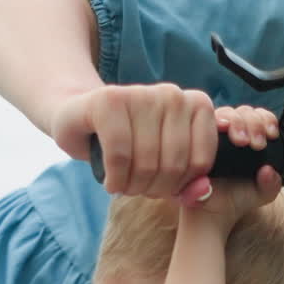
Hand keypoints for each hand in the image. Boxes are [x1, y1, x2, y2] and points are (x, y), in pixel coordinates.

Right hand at [51, 82, 217, 197]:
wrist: (79, 120)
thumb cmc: (130, 146)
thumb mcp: (166, 165)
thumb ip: (189, 182)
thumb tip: (203, 191)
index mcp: (196, 104)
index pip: (201, 162)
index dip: (180, 185)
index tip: (163, 186)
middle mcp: (172, 93)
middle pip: (174, 165)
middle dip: (154, 189)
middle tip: (139, 189)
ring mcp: (141, 93)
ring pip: (147, 162)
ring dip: (133, 187)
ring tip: (125, 185)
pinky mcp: (109, 100)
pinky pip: (120, 155)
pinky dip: (115, 178)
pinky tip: (111, 182)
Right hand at [179, 104, 281, 230]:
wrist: (211, 215)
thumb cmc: (233, 200)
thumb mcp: (262, 193)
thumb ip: (272, 184)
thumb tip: (270, 171)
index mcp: (248, 140)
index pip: (259, 118)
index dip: (266, 120)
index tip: (271, 134)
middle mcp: (230, 134)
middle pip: (244, 112)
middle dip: (254, 122)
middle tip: (257, 143)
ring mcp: (212, 133)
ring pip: (228, 112)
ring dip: (239, 121)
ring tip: (244, 141)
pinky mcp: (196, 136)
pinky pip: (206, 121)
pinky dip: (217, 121)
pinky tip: (224, 129)